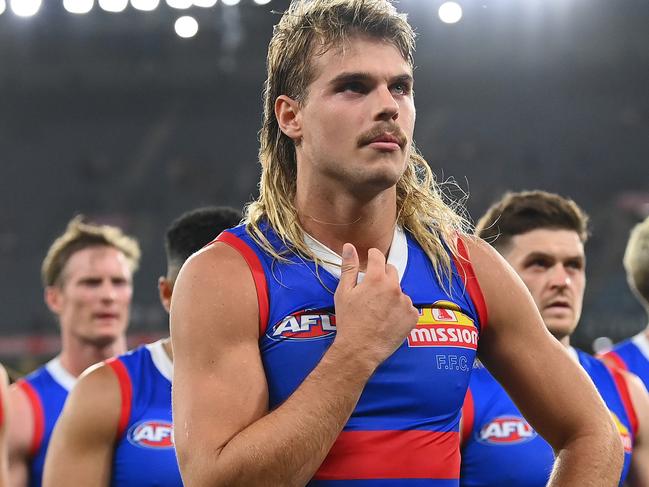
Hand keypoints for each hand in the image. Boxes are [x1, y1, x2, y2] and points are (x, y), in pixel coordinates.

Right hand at [333, 243, 419, 367]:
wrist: (360, 350)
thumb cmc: (349, 321)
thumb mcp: (343, 292)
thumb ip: (349, 267)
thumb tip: (349, 246)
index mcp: (376, 278)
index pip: (378, 256)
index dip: (372, 257)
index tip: (369, 261)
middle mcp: (394, 287)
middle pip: (391, 271)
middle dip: (382, 276)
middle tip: (371, 291)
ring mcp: (406, 302)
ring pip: (399, 291)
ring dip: (391, 295)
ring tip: (379, 310)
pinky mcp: (413, 316)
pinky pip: (408, 307)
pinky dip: (400, 310)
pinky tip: (388, 320)